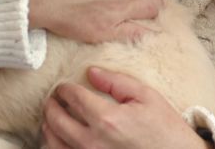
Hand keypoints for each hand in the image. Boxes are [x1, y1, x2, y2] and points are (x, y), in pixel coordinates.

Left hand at [42, 67, 208, 148]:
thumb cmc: (165, 129)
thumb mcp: (146, 96)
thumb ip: (116, 82)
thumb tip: (91, 72)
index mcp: (107, 118)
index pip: (73, 97)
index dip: (64, 88)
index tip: (64, 86)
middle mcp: (93, 142)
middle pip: (56, 120)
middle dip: (51, 105)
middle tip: (53, 99)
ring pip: (53, 142)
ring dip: (48, 126)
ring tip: (52, 117)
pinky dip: (55, 145)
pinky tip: (60, 138)